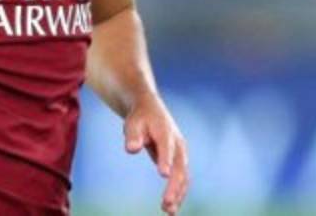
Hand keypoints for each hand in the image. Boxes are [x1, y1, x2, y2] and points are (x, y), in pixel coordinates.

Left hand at [124, 95, 189, 214]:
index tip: (163, 174)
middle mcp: (177, 144)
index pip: (166, 147)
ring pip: (183, 176)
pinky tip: (171, 209)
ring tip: (168, 211)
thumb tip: (131, 149)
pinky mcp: (179, 162)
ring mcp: (181, 154)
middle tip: (166, 204)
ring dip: (178, 194)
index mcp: (165, 132)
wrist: (150, 110)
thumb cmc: (139, 118)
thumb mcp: (133, 123)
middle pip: (179, 167)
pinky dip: (179, 193)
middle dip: (174, 186)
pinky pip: (182, 179)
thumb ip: (133, 136)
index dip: (165, 160)